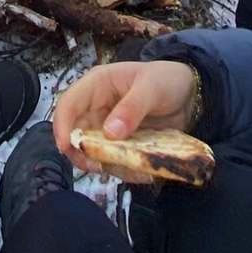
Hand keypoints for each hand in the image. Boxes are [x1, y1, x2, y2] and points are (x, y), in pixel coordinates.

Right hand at [53, 61, 197, 164]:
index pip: (68, 104)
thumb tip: (109, 133)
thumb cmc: (167, 80)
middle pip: (75, 134)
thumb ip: (132, 107)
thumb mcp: (152, 88)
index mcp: (97, 85)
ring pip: (94, 152)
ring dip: (107, 164)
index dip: (61, 126)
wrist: (189, 94)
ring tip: (132, 170)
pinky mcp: (120, 144)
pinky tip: (143, 172)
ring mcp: (107, 128)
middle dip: (83, 153)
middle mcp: (97, 108)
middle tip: (100, 167)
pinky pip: (114, 161)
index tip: (66, 148)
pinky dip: (125, 170)